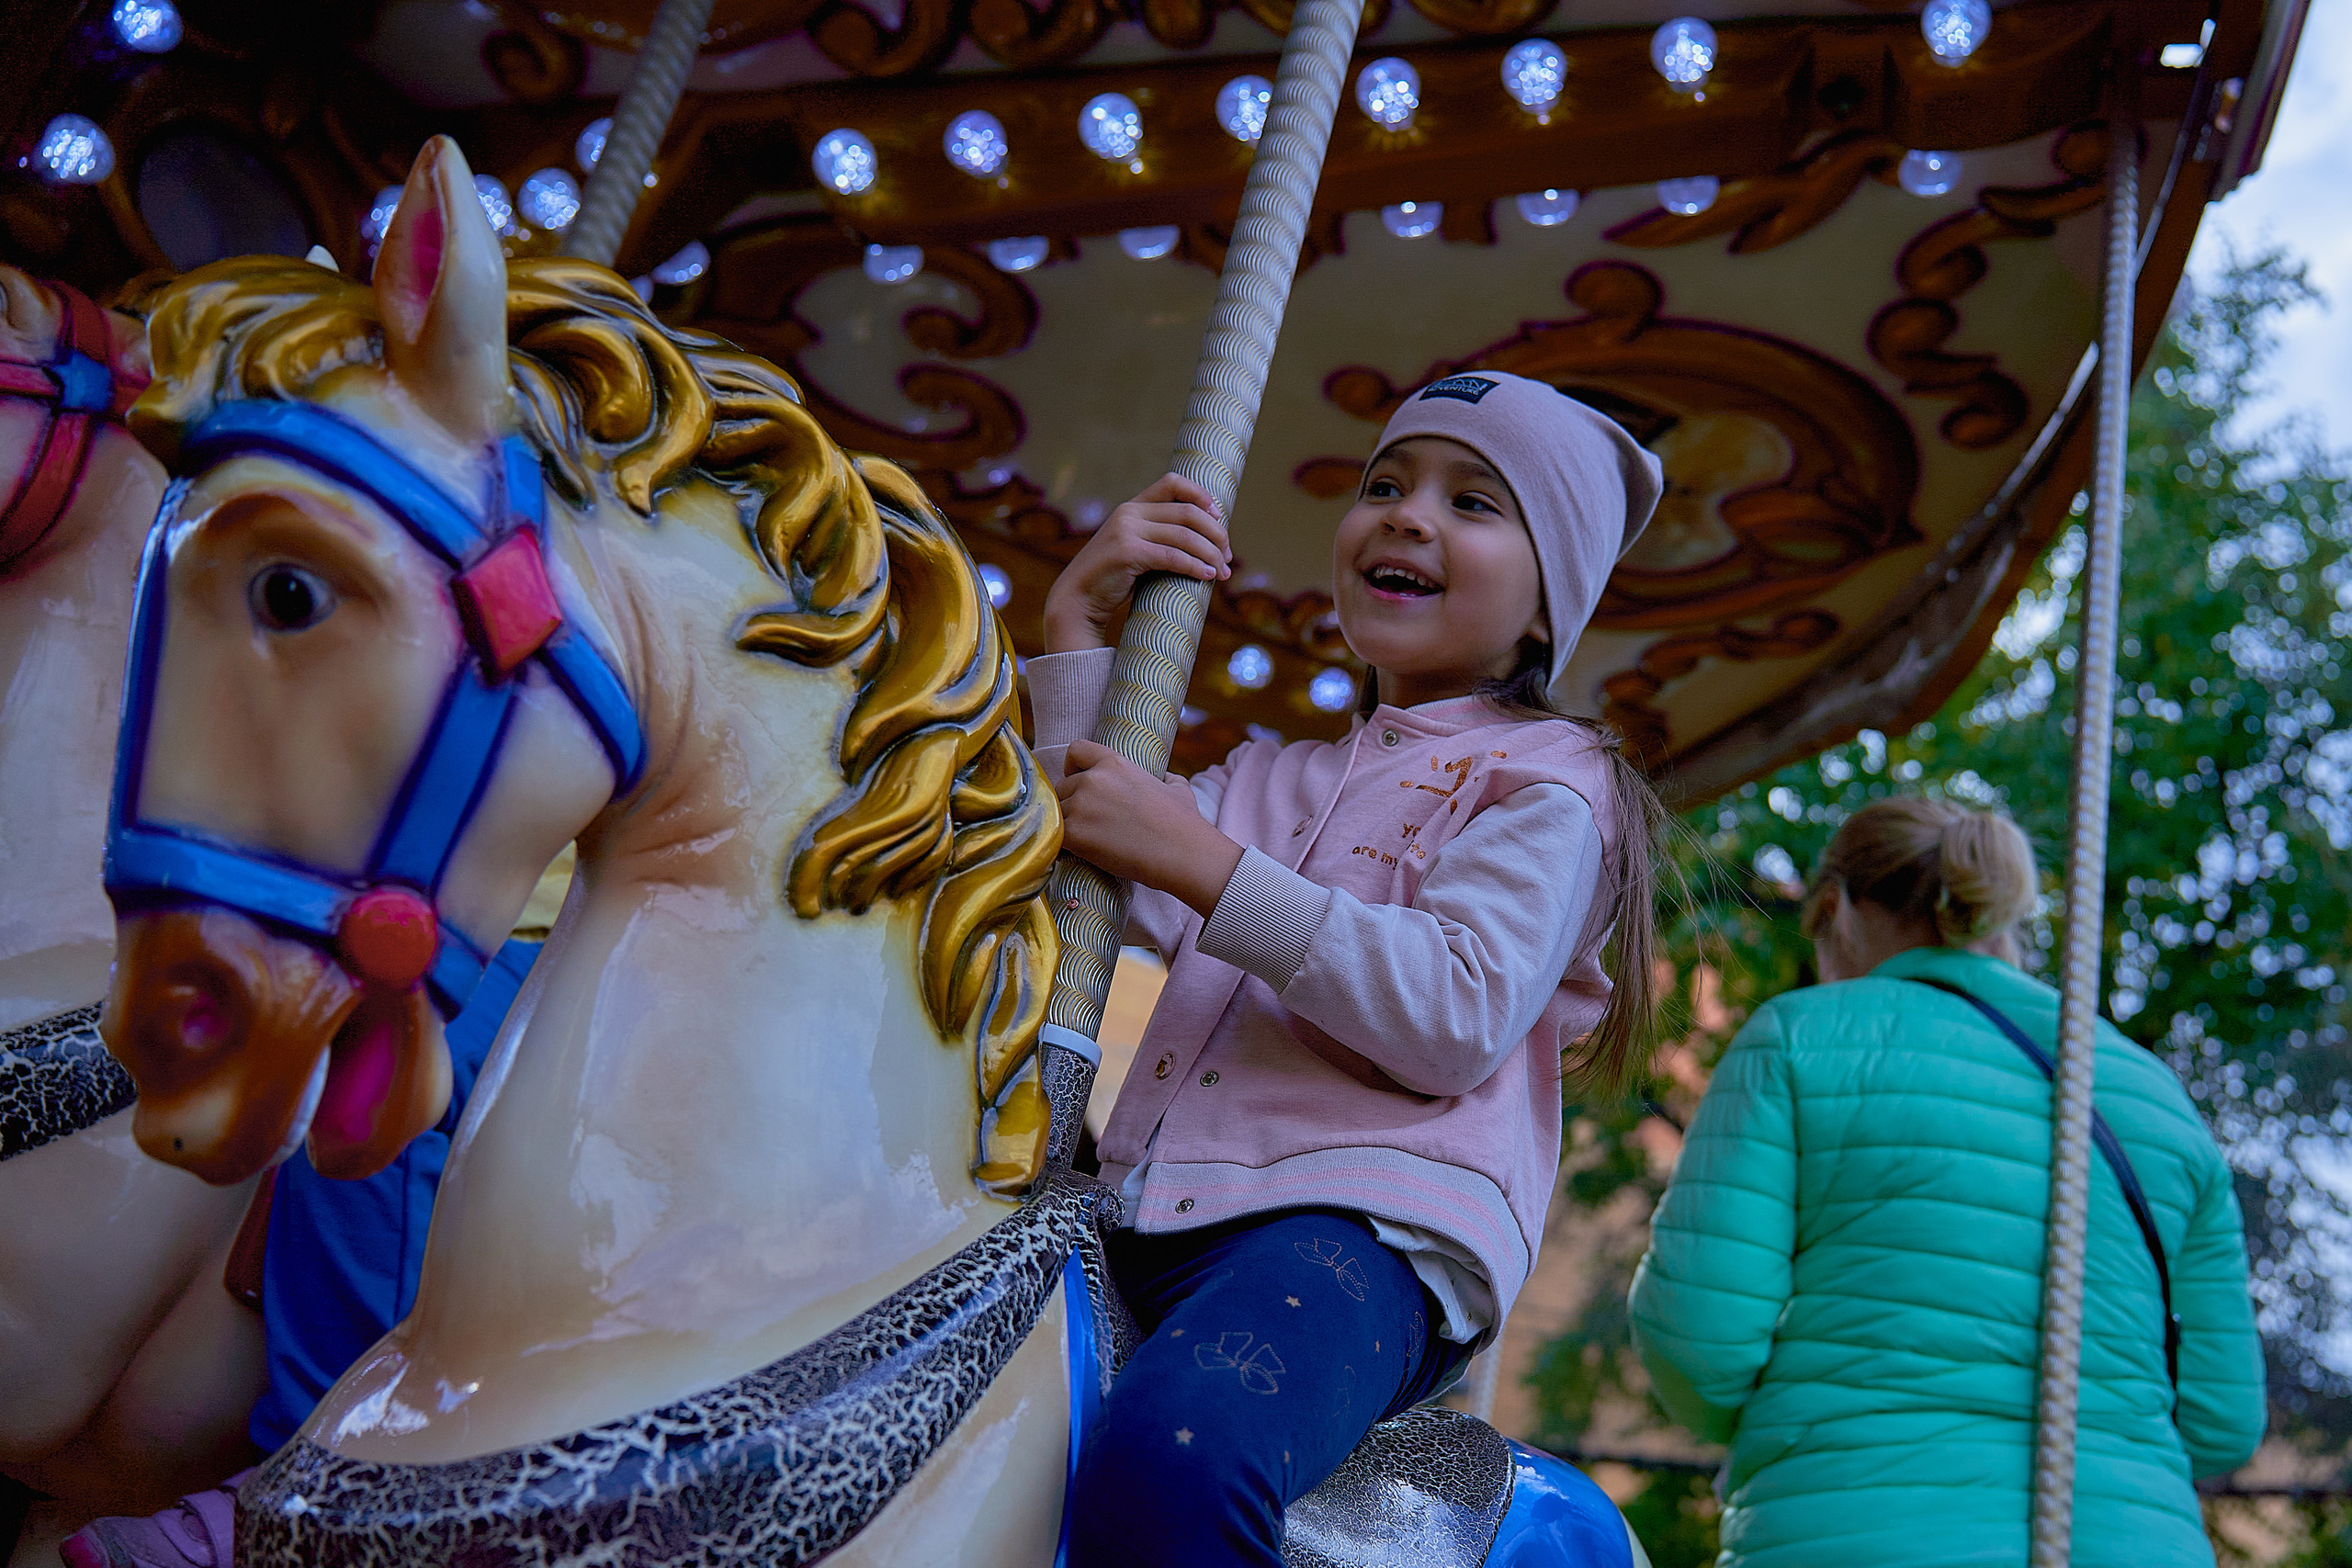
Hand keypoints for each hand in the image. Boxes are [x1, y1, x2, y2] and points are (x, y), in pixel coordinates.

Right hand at [1042, 475, 1230, 652]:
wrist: (1077, 600)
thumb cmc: (1113, 579)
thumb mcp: (1136, 549)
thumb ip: (1159, 538)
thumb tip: (1206, 541)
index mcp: (1132, 507)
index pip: (1173, 483)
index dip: (1201, 494)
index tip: (1219, 516)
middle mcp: (1129, 513)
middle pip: (1188, 512)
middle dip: (1216, 534)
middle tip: (1229, 556)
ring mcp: (1126, 531)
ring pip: (1185, 536)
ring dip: (1211, 555)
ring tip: (1224, 572)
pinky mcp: (1127, 553)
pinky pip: (1173, 557)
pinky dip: (1195, 567)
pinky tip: (1208, 576)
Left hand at [1056, 740, 1243, 916]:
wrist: (1180, 853)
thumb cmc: (1183, 823)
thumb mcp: (1178, 789)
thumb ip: (1166, 778)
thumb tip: (1167, 778)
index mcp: (1114, 762)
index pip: (1076, 750)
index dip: (1074, 766)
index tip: (1078, 779)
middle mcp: (1093, 779)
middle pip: (1062, 786)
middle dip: (1071, 802)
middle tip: (1089, 821)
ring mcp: (1080, 805)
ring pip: (1056, 811)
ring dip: (1066, 824)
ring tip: (1087, 840)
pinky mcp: (1074, 833)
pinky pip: (1055, 835)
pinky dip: (1064, 844)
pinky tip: (1079, 852)